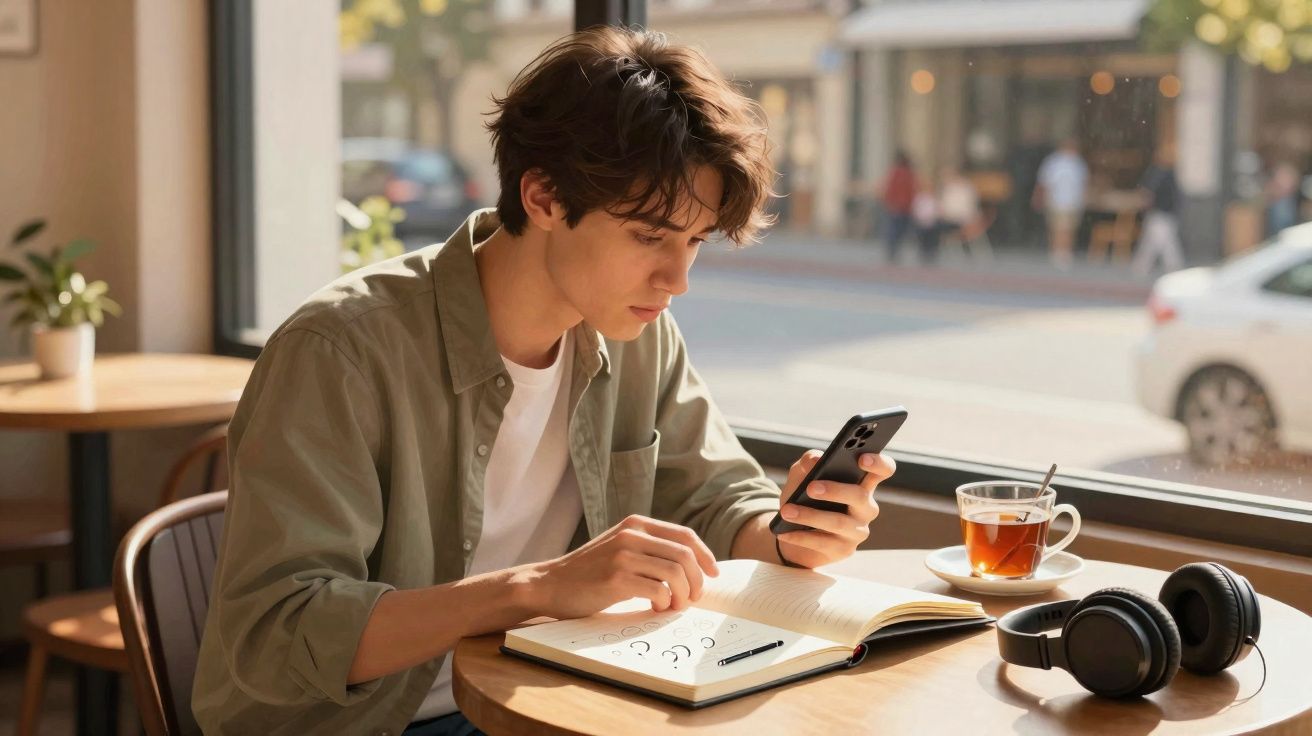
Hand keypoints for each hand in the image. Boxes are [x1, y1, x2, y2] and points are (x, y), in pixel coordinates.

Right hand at [526, 515, 718, 618]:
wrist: (551, 583)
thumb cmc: (590, 572)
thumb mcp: (620, 547)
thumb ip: (648, 549)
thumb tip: (691, 568)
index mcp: (636, 523)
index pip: (685, 535)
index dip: (705, 556)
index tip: (713, 575)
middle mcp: (631, 534)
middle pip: (685, 555)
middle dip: (697, 581)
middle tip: (692, 598)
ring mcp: (623, 555)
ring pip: (676, 573)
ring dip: (683, 595)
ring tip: (673, 606)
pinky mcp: (616, 578)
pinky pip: (658, 590)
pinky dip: (665, 603)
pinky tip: (655, 608)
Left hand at [775, 450, 894, 568]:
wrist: (792, 531)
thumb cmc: (803, 497)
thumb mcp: (802, 475)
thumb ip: (808, 462)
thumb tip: (814, 459)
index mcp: (862, 483)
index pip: (883, 470)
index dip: (878, 463)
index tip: (862, 459)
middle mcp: (866, 507)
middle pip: (859, 496)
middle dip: (835, 491)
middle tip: (811, 488)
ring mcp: (857, 530)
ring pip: (839, 522)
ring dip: (810, 516)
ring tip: (787, 511)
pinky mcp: (844, 549)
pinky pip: (823, 543)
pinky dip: (801, 536)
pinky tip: (784, 532)